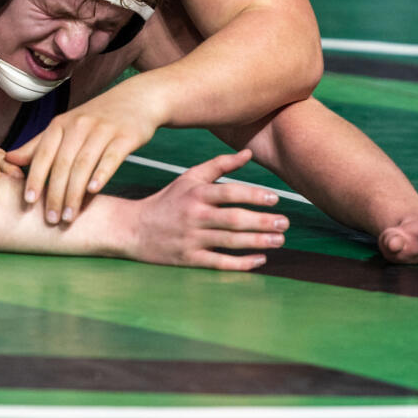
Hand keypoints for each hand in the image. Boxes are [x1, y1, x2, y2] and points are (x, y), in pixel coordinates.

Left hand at [5, 86, 158, 224]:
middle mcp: (79, 125)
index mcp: (61, 124)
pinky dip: (101, 174)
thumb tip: (9, 159)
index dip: (35, 178)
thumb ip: (38, 145)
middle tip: (51, 219)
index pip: (43, 155)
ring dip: (74, 193)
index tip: (28, 202)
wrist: (136, 99)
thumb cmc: (95, 118)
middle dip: (54, 194)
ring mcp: (102, 130)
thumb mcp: (65, 126)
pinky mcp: (124, 136)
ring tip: (69, 217)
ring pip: (83, 165)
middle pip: (62, 164)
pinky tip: (94, 191)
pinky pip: (110, 157)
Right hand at [130, 149, 287, 269]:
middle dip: (262, 221)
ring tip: (279, 240)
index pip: (229, 192)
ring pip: (230, 241)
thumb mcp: (189, 178)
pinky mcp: (189, 258)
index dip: (253, 195)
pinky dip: (241, 263)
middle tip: (284, 223)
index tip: (275, 198)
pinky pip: (219, 262)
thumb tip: (248, 153)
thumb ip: (219, 165)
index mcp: (195, 193)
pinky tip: (260, 259)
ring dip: (257, 241)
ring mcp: (191, 238)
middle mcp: (194, 215)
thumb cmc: (167, 200)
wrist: (133, 228)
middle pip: (233, 219)